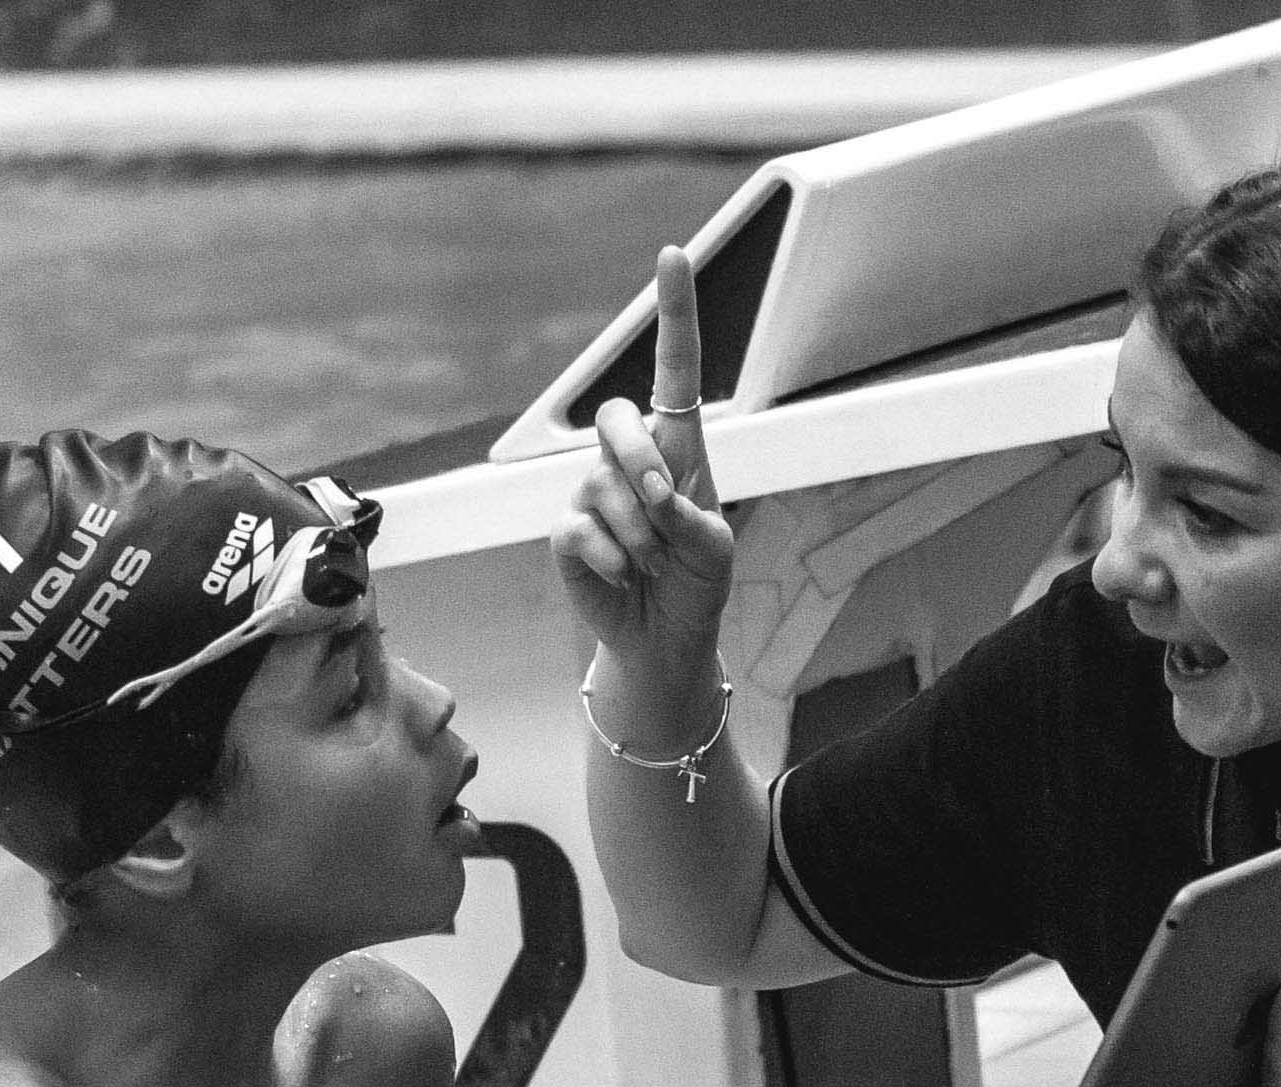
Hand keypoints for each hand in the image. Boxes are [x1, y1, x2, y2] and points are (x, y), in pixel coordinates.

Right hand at [550, 240, 739, 679]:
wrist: (665, 638)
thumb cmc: (698, 583)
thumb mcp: (715, 550)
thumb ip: (693, 518)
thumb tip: (653, 497)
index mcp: (679, 445)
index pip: (675, 367)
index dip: (674, 311)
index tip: (673, 255)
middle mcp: (630, 456)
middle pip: (618, 417)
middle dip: (640, 460)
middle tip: (663, 509)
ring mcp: (592, 490)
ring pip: (601, 485)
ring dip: (637, 533)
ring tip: (653, 563)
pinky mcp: (564, 530)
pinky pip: (577, 527)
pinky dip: (609, 557)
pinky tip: (623, 576)